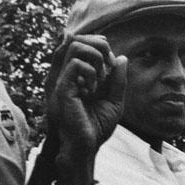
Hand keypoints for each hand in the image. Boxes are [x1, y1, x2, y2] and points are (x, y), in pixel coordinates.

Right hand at [46, 35, 126, 184]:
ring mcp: (65, 79)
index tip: (112, 68)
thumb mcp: (115, 100)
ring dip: (95, 57)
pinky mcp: (63, 87)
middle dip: (100, 46)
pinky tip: (91, 90)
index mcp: (81, 75)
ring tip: (99, 78)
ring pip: (76, 45)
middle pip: (80, 38)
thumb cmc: (97, 127)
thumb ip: (118, 80)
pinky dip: (90, 73)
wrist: (87, 146)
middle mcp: (71, 74)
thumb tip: (121, 57)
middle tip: (108, 67)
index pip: (88, 43)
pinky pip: (76, 64)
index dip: (103, 47)